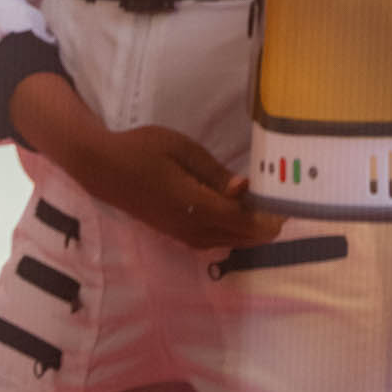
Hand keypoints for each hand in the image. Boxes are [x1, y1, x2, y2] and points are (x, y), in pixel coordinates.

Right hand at [67, 125, 286, 250]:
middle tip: (282, 197)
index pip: (246, 220)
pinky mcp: (180, 236)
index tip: (288, 196)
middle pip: (245, 236)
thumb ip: (214, 172)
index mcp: (196, 206)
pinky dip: (236, 231)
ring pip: (233, 242)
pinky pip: (219, 240)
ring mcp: (186, 236)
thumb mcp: (180, 149)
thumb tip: (245, 189)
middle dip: (267, 222)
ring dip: (253, 228)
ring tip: (265, 203)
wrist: (102, 168)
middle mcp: (194, 229)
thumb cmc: (142, 149)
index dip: (271, 213)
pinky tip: (240, 213)